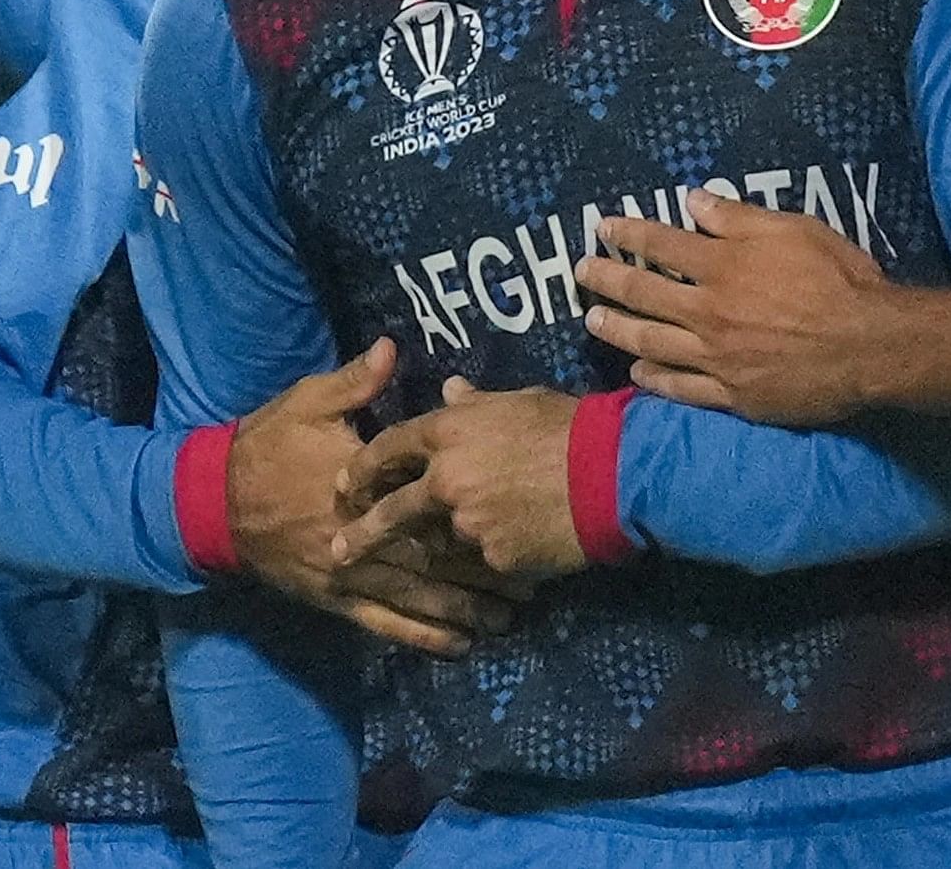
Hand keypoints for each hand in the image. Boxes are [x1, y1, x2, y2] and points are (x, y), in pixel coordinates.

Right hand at [228, 340, 521, 656]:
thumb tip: (390, 350)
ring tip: (509, 621)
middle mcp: (360, 538)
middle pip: (432, 561)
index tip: (510, 519)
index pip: (423, 505)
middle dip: (482, 576)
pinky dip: (422, 638)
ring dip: (464, 612)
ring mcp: (348, 576)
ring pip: (416, 599)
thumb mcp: (306, 403)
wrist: (214, 503)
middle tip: (531, 586)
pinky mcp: (335, 600)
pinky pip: (385, 624)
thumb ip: (353, 383)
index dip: (469, 516)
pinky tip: (457, 647)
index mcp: (360, 488)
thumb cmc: (265, 447)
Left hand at [333, 381, 589, 584]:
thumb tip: (449, 392)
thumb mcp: (516, 401)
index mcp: (447, 433)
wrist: (609, 475)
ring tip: (454, 548)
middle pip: (392, 510)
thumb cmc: (565, 426)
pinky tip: (511, 548)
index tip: (344, 483)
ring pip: (441, 539)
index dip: (362, 466)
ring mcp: (467, 524)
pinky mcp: (493, 558)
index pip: (388, 447)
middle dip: (363, 532)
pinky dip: (490, 556)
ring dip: (444, 542)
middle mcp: (446, 480)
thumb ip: (474, 403)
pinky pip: (482, 559)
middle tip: (340, 550)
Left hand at [578, 193, 950, 424]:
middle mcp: (709, 312)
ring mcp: (717, 358)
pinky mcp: (733, 395)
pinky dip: (654, 381)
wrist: (870, 346)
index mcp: (723, 266)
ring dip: (617, 329)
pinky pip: (682, 389)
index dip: (628, 234)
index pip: (661, 245)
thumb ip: (737, 218)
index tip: (603, 228)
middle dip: (607, 279)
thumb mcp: (793, 230)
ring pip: (651, 343)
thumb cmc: (839, 280)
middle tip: (581, 273)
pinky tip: (637, 375)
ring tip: (593, 320)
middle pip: (643, 294)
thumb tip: (691, 201)